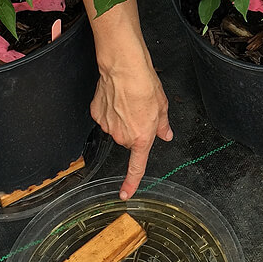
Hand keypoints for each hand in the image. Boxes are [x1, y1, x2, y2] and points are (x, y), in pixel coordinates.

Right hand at [91, 52, 172, 199]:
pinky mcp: (96, 115)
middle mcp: (123, 136)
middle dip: (134, 129)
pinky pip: (104, 117)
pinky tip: (115, 97)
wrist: (124, 67)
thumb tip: (166, 134)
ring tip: (127, 100)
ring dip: (121, 119)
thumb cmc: (145, 84)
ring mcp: (108, 126)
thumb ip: (162, 125)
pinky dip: (109, 109)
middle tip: (139, 110)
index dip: (131, 183)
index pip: (136, 167)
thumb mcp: (162, 106)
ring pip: (115, 128)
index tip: (125, 194)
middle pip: (128, 140)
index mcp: (142, 137)